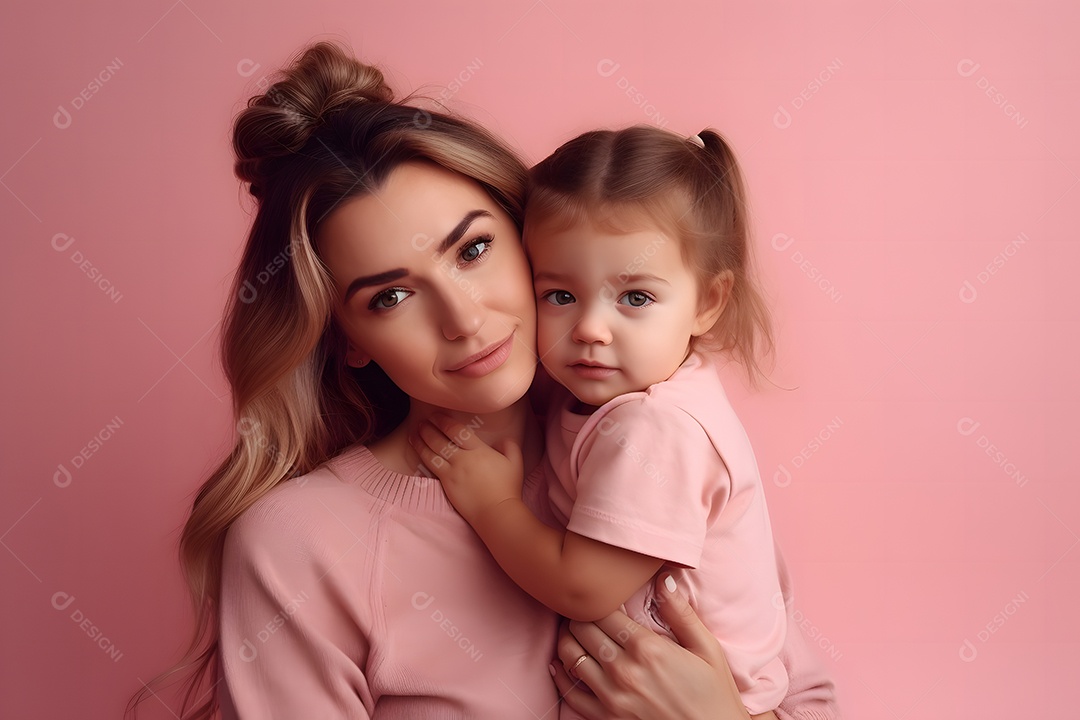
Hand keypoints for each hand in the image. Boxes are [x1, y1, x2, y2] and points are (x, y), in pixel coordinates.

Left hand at [408, 413, 523, 522]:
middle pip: (440, 440)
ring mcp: (453, 472)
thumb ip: (510, 447)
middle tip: (421, 422)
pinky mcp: (446, 484)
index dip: (444, 421)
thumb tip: (503, 440)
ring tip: (413, 434)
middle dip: (428, 429)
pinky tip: (417, 451)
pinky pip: (431, 467)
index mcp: (479, 450)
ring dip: (420, 441)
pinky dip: (422, 456)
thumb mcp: (515, 463)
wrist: (496, 511)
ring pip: (431, 453)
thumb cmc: (507, 488)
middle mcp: (463, 458)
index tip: (436, 416)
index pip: (457, 431)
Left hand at [553, 574, 758, 719]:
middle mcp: (624, 671)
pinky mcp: (606, 719)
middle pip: (581, 629)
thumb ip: (681, 612)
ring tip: (575, 632)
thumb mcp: (707, 649)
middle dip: (580, 615)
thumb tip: (664, 577)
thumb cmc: (714, 695)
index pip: (603, 611)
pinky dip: (562, 675)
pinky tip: (564, 664)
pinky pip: (571, 693)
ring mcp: (612, 697)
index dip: (598, 599)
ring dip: (568, 639)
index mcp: (647, 648)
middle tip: (585, 611)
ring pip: (570, 656)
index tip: (602, 596)